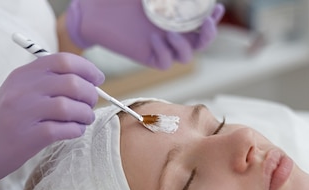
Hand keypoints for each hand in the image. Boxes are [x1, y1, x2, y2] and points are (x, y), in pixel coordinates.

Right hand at [0, 53, 104, 189]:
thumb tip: (89, 80)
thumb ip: (48, 81)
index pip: (62, 61)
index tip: (97, 80)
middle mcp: (22, 90)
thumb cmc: (9, 120)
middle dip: (90, 94)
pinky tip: (74, 131)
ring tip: (84, 120)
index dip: (87, 69)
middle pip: (71, 83)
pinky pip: (64, 130)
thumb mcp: (20, 91)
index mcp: (22, 74)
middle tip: (90, 104)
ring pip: (70, 107)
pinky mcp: (29, 137)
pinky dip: (76, 130)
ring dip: (85, 114)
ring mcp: (24, 113)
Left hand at [66, 0, 224, 69]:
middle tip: (206, 23)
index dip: (214, 17)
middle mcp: (171, 31)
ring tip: (171, 33)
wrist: (93, 9)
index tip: (215, 8)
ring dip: (184, 46)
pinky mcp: (147, 55)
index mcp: (175, 15)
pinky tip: (154, 39)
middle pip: (201, 43)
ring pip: (185, 56)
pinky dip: (164, 53)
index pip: (202, 21)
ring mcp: (160, 44)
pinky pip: (164, 63)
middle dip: (208, 35)